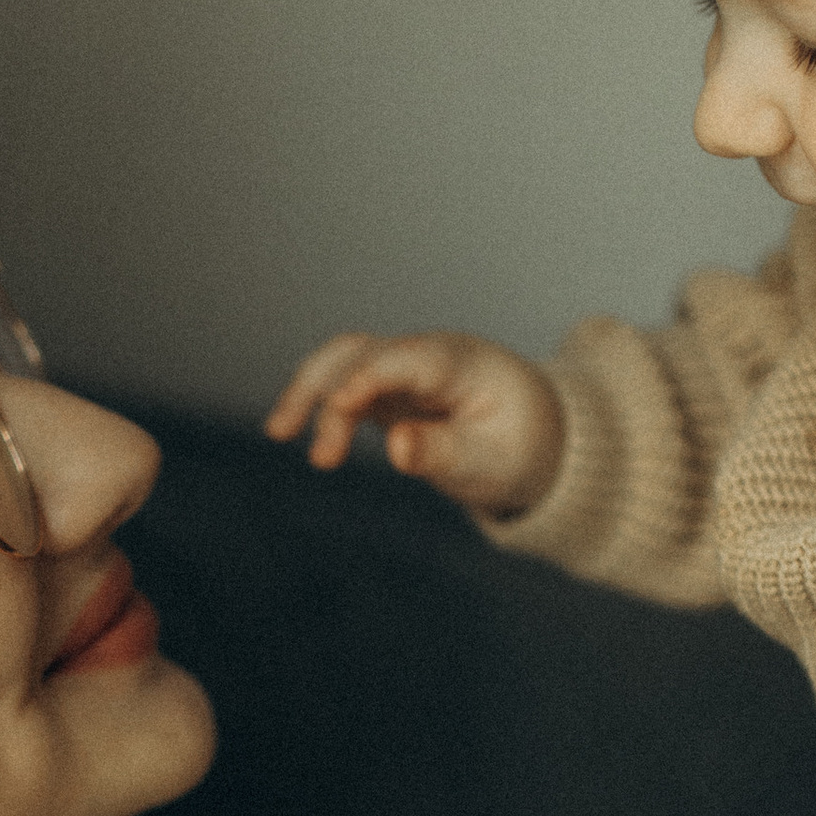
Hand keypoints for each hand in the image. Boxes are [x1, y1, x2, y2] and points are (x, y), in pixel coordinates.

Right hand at [264, 330, 565, 514]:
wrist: (537, 435)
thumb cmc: (520, 447)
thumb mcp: (491, 462)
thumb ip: (444, 453)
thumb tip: (397, 446)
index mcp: (460, 361)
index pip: (401, 359)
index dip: (367, 378)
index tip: (339, 407)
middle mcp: (425, 354)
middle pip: (361, 353)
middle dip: (330, 395)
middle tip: (322, 459)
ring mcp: (404, 367)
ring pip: (343, 359)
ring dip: (309, 389)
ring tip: (278, 431)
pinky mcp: (389, 387)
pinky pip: (343, 381)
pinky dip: (317, 401)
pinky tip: (290, 428)